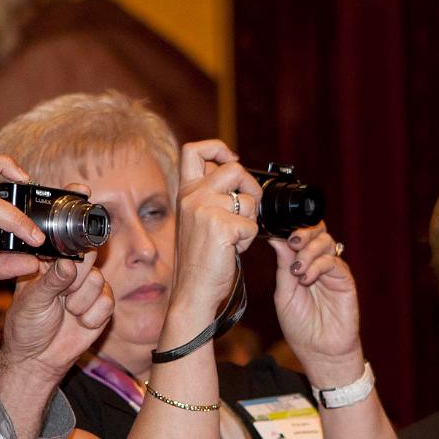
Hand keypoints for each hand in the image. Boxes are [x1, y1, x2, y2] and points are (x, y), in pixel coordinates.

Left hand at [0, 250, 114, 386]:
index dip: (70, 255)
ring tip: (67, 312)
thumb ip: (51, 280)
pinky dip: (92, 317)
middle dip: (76, 281)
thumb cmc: (27, 326)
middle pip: (89, 259)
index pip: (68, 245)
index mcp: (50, 264)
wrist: (38, 358)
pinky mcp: (102, 307)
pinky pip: (107, 302)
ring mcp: (88, 289)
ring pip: (98, 281)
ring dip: (81, 302)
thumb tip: (69, 263)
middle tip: (62, 296)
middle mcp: (72, 272)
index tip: (65, 270)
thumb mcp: (32, 301)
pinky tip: (79, 323)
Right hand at [163, 140, 259, 340]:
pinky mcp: (221, 226)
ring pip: (249, 200)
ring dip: (250, 220)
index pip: (195, 150)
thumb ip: (211, 196)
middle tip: (249, 208)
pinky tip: (233, 249)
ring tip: (234, 238)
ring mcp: (205, 210)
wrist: (193, 290)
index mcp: (185, 192)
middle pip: (234, 168)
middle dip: (251, 187)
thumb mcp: (199, 219)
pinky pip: (252, 225)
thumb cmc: (200, 260)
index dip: (217, 148)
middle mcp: (192, 196)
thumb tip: (238, 175)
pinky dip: (249, 240)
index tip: (231, 160)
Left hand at [270, 223, 362, 387]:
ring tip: (297, 269)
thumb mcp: (284, 294)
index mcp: (302, 264)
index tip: (276, 233)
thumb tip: (275, 239)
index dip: (290, 230)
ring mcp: (333, 271)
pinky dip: (317, 265)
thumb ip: (282, 266)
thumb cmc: (301, 326)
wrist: (319, 351)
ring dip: (308, 250)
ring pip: (325, 242)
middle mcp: (319, 263)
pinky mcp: (345, 280)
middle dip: (303, 232)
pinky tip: (306, 278)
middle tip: (292, 242)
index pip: (300, 236)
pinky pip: (333, 261)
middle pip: (316, 231)